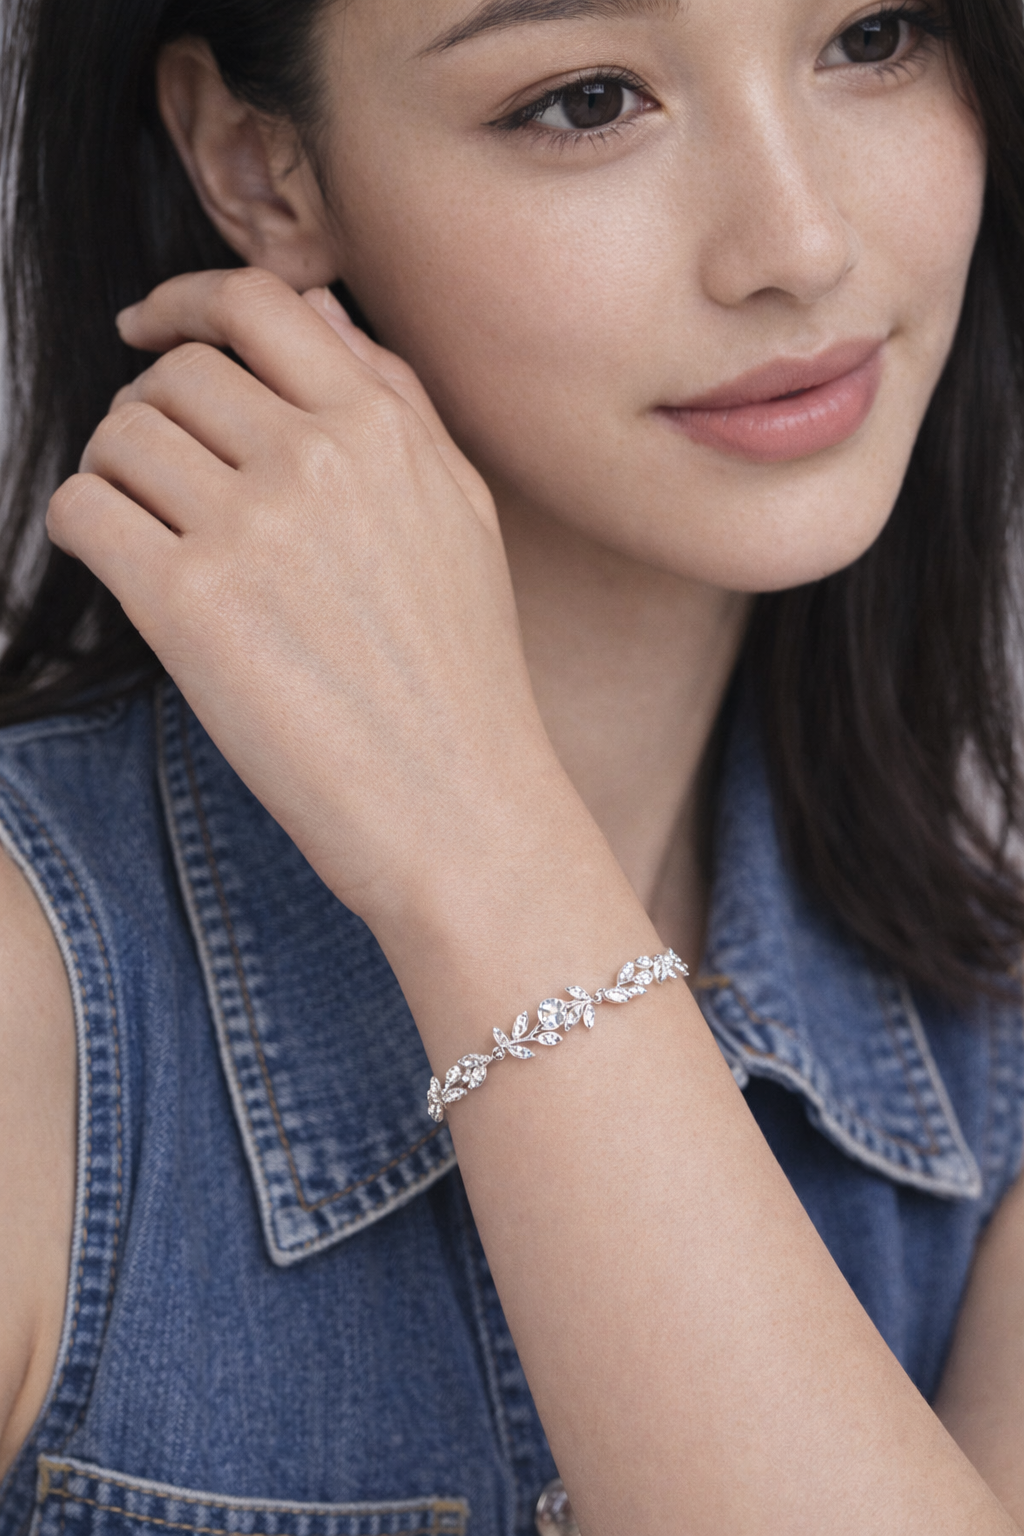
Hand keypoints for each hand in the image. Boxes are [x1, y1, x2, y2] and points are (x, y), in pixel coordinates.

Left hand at [48, 269, 560, 924]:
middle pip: (173, 374)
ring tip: (146, 530)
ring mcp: (250, 528)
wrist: (461, 807)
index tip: (147, 328)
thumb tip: (318, 311)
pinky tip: (116, 565)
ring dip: (114, 473)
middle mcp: (315, 460)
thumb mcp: (460, 515)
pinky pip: (84, 512)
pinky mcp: (188, 606)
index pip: (256, 302)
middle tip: (159, 472)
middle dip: (148, 410)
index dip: (183, 302)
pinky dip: (81, 527)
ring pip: (117, 437)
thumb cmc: (463, 677)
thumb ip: (396, 402)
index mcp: (382, 430)